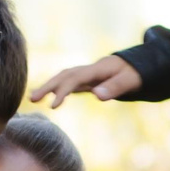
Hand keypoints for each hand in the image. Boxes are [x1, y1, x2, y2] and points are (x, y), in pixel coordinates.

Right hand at [29, 54, 143, 107]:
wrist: (137, 64)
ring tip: (34, 98)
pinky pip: (70, 82)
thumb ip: (115, 87)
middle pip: (65, 75)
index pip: (75, 79)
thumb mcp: (131, 81)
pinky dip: (58, 87)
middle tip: (32, 99)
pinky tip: (49, 96)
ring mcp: (88, 73)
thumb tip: (96, 95)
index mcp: (97, 69)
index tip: (53, 106)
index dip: (63, 91)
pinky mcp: (89, 79)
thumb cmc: (135, 73)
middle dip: (48, 86)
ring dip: (49, 86)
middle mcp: (89, 69)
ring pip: (65, 77)